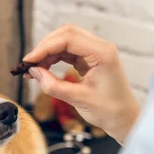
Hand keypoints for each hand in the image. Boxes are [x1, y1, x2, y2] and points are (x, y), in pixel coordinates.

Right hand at [24, 25, 140, 143]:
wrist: (124, 119)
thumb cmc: (109, 111)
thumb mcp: (78, 99)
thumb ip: (54, 86)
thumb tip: (34, 73)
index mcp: (102, 53)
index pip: (68, 38)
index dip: (45, 47)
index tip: (29, 61)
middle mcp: (100, 48)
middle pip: (66, 34)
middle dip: (45, 47)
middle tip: (29, 64)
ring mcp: (96, 52)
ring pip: (66, 42)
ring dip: (48, 52)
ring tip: (34, 69)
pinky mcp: (91, 60)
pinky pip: (69, 52)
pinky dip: (54, 58)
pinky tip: (44, 69)